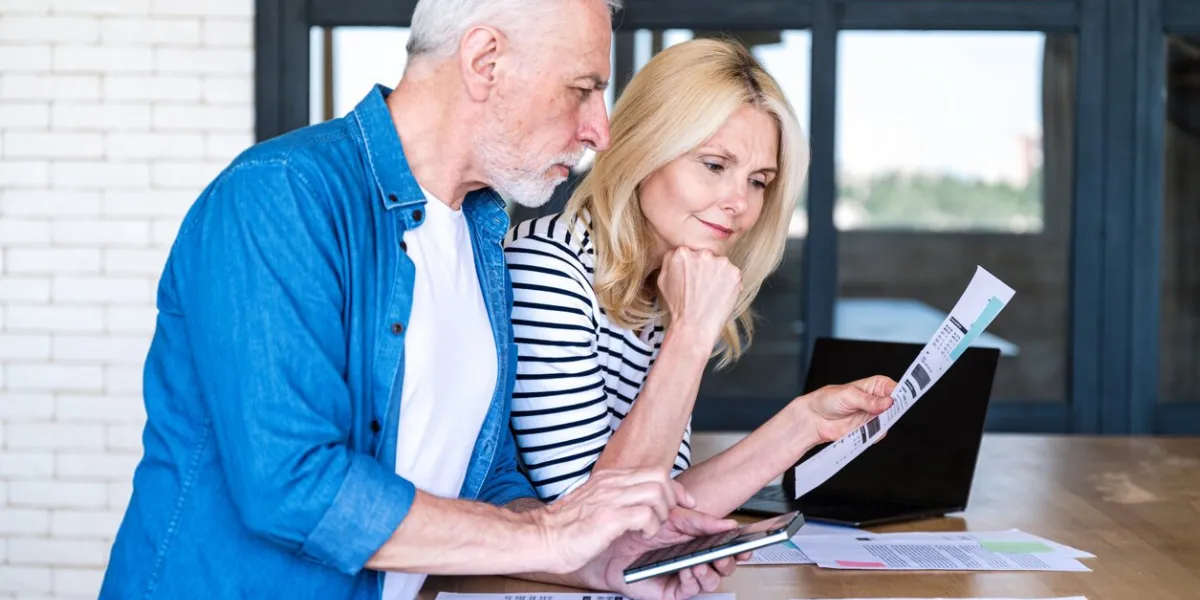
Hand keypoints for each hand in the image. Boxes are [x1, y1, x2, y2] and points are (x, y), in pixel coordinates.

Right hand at [530, 468, 693, 573]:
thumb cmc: (565, 528)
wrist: (541, 538)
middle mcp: (611, 483)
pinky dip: (651, 527)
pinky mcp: (609, 518)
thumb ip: (615, 497)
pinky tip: (641, 536)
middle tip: (667, 519)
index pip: (654, 472)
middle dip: (672, 499)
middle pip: (660, 477)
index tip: (685, 502)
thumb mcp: (595, 504)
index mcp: (609, 479)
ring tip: (650, 529)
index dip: (676, 487)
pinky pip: (646, 514)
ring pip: (657, 492)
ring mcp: (610, 498)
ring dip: (662, 514)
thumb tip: (639, 503)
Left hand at [577, 507, 748, 599]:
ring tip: (704, 561)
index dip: (739, 546)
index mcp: (697, 541)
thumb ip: (700, 521)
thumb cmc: (637, 528)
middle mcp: (693, 559)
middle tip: (726, 553)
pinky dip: (694, 580)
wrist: (609, 542)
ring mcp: (683, 575)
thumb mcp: (672, 517)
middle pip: (723, 566)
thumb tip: (727, 523)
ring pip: (711, 581)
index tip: (747, 542)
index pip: (725, 547)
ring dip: (712, 572)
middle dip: (729, 561)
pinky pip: (690, 590)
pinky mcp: (671, 590)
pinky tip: (689, 569)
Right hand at [656, 247, 741, 344]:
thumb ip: (669, 260)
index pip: (691, 252)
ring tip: (711, 293)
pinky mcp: (735, 273)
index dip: (693, 267)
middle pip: (707, 256)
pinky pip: (733, 274)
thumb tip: (676, 253)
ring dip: (718, 275)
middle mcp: (702, 254)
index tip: (692, 278)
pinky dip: (729, 283)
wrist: (694, 326)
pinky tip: (720, 295)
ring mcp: (720, 262)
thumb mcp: (662, 280)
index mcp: (682, 253)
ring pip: (721, 264)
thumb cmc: (678, 306)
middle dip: (706, 268)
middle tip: (702, 287)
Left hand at [792, 375, 896, 443]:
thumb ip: (869, 400)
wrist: (815, 418)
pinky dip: (874, 434)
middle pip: (896, 406)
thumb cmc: (828, 400)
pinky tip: (864, 430)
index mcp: (875, 386)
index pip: (894, 388)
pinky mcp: (868, 430)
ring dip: (882, 423)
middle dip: (892, 410)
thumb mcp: (849, 395)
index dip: (900, 393)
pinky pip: (879, 434)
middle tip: (884, 413)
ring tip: (869, 421)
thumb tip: (888, 402)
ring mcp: (874, 416)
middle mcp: (877, 401)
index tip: (897, 400)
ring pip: (889, 421)